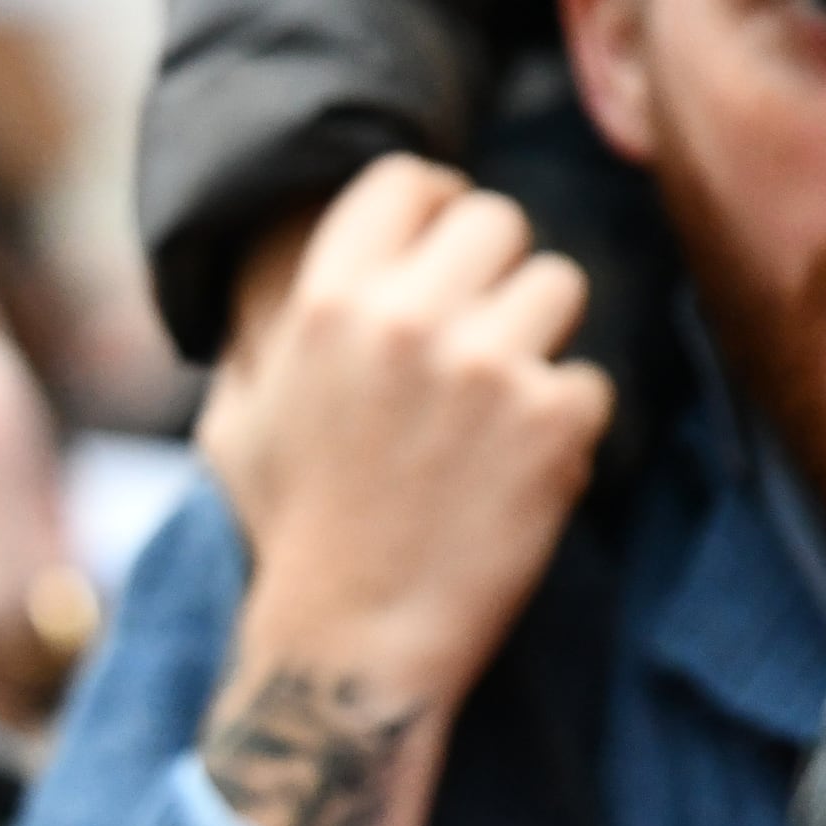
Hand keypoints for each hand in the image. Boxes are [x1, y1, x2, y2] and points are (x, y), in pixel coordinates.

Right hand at [195, 155, 611, 825]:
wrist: (352, 643)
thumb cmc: (291, 534)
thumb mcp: (235, 423)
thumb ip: (261, 341)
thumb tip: (266, 290)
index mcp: (325, 303)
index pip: (406, 182)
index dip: (434, 206)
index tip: (443, 243)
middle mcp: (405, 318)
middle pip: (498, 221)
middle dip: (496, 273)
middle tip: (481, 334)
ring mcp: (486, 365)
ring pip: (560, 286)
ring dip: (540, 340)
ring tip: (500, 407)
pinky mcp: (552, 421)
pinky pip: (590, 380)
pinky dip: (566, 425)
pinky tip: (519, 470)